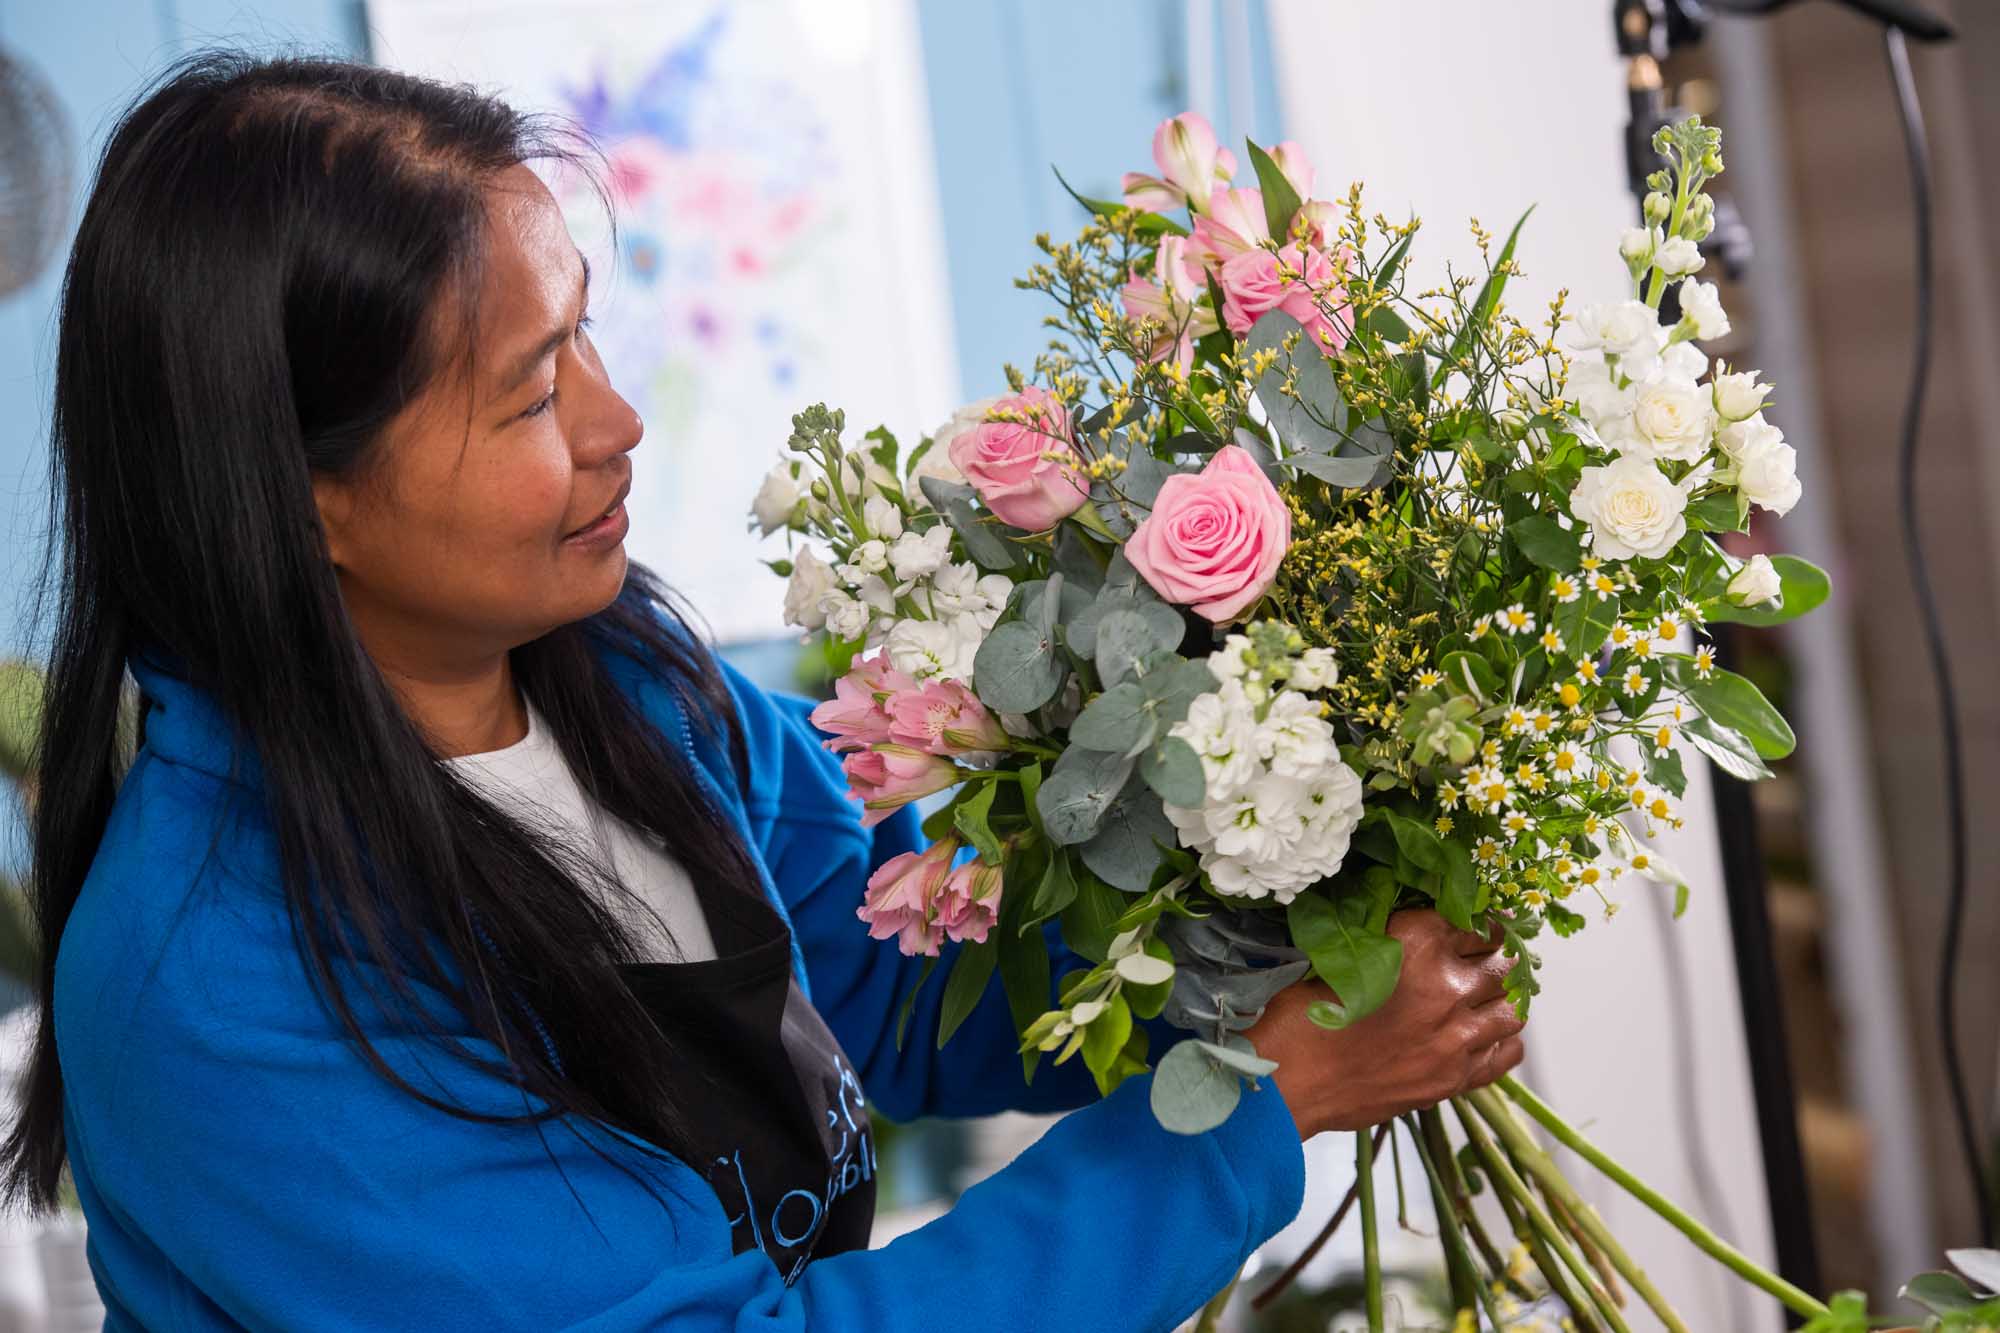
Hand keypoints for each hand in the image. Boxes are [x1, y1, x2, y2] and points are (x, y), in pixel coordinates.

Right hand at [1247, 908, 1525, 1139]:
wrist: (1288, 1079)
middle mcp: (1446, 986)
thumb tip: (1427, 927)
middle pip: (1502, 961)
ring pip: (1513, 1007)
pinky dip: (1503, 1038)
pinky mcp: (1454, 1078)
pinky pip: (1507, 1053)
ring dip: (1503, 995)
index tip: (1476, 919)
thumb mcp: (1345, 951)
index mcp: (1416, 942)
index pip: (1472, 920)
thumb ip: (1395, 938)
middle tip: (1484, 953)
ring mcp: (1456, 1038)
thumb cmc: (1302, 1010)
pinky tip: (1484, 1032)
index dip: (1476, 917)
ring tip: (1486, 992)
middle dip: (1496, 953)